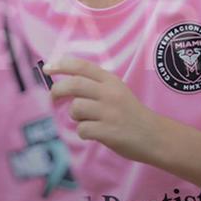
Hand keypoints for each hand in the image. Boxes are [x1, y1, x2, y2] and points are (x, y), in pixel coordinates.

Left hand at [46, 57, 162, 163]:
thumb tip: (65, 85)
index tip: (47, 68)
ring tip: (87, 120)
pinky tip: (94, 134)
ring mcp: (110, 112)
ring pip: (76, 108)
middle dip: (57, 90)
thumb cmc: (131, 114)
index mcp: (111, 81)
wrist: (154, 136)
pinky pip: (83, 129)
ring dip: (75, 116)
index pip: (83, 66)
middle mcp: (110, 93)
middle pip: (74, 85)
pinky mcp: (109, 131)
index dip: (62, 65)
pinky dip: (84, 133)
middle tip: (52, 97)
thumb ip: (96, 86)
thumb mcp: (118, 92)